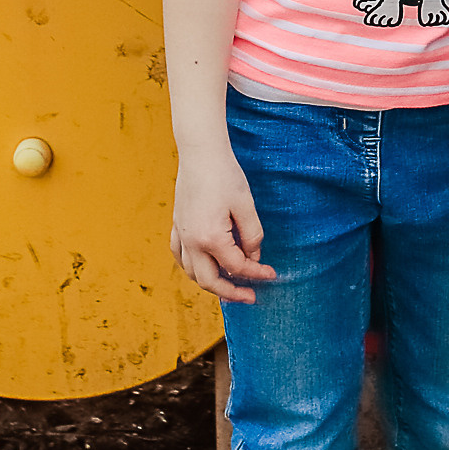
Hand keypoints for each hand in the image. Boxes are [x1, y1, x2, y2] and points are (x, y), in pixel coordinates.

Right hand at [171, 147, 274, 304]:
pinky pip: (179, 257)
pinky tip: (203, 267)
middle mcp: (192, 242)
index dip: (257, 273)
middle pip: (210, 281)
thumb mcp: (246, 205)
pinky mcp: (177, 226)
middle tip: (251, 296)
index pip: (237, 267)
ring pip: (191, 273)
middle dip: (232, 292)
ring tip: (229, 285)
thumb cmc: (225, 175)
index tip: (271, 274)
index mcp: (211, 238)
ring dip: (210, 283)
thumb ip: (252, 236)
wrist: (200, 153)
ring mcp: (181, 234)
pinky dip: (191, 268)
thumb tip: (253, 257)